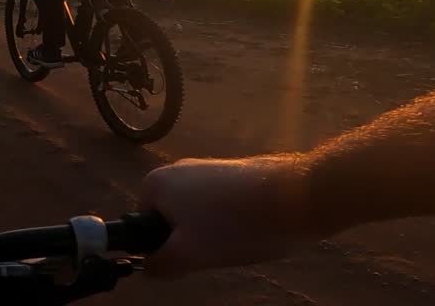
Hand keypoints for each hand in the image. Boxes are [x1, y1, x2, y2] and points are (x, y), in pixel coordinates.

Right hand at [140, 156, 318, 276]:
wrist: (293, 197)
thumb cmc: (233, 226)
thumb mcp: (189, 255)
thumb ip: (160, 265)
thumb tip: (147, 267)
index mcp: (155, 184)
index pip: (141, 226)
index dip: (161, 247)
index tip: (187, 255)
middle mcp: (174, 168)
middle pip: (170, 219)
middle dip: (188, 239)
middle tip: (211, 251)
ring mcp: (204, 167)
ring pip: (196, 213)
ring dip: (211, 231)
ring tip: (236, 239)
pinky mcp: (230, 171)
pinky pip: (218, 204)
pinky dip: (229, 219)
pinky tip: (249, 228)